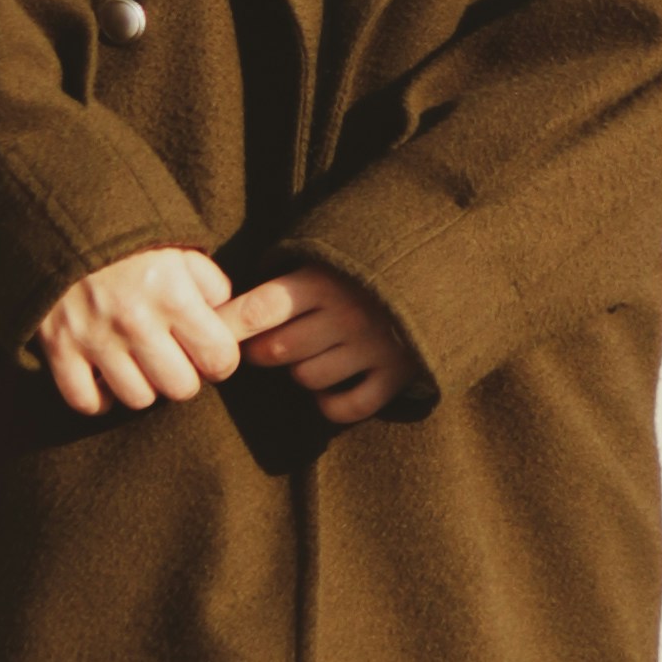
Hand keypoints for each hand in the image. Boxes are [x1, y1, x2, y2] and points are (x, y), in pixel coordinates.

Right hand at [29, 246, 241, 418]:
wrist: (62, 219)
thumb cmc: (129, 238)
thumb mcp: (179, 249)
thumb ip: (210, 284)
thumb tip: (221, 321)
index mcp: (172, 293)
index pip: (218, 358)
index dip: (221, 360)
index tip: (210, 351)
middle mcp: (135, 321)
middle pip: (180, 388)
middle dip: (184, 376)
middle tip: (174, 358)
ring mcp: (94, 338)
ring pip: (137, 399)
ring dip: (143, 386)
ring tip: (139, 363)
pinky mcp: (59, 347)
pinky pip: (86, 402)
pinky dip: (98, 398)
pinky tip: (105, 378)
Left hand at [229, 262, 426, 427]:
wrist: (450, 269)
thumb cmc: (375, 261)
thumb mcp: (332, 255)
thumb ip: (289, 276)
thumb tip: (226, 304)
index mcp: (325, 280)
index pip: (259, 309)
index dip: (228, 327)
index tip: (210, 335)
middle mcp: (345, 314)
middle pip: (276, 351)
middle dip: (262, 352)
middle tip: (266, 344)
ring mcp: (372, 346)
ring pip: (308, 380)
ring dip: (302, 373)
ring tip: (315, 355)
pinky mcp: (397, 374)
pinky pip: (347, 407)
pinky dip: (332, 404)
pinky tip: (333, 389)